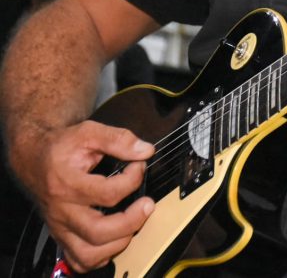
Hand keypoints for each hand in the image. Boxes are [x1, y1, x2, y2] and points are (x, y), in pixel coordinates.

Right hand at [17, 120, 154, 271]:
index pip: (108, 193)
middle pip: (98, 231)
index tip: (139, 166)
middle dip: (131, 221)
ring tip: (134, 222)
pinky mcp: (62, 235)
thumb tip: (145, 151)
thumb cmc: (61, 146)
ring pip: (89, 253)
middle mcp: (62, 210)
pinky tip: (114, 240)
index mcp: (67, 183)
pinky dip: (100, 257)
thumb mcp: (88, 132)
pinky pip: (79, 260)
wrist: (33, 157)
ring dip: (119, 243)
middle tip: (147, 204)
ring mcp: (60, 226)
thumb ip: (118, 139)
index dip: (133, 179)